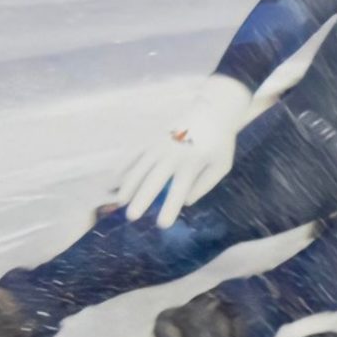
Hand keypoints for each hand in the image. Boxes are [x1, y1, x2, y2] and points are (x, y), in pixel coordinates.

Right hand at [115, 75, 253, 228]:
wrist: (212, 111)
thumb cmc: (219, 143)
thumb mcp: (221, 165)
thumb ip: (204, 185)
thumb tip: (185, 202)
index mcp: (191, 165)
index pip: (178, 191)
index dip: (169, 208)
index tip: (162, 224)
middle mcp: (172, 156)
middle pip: (153, 181)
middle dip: (141, 199)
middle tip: (131, 217)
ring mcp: (158, 145)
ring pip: (138, 168)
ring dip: (127, 185)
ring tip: (120, 202)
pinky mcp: (151, 138)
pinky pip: (133, 154)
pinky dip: (123, 167)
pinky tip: (114, 180)